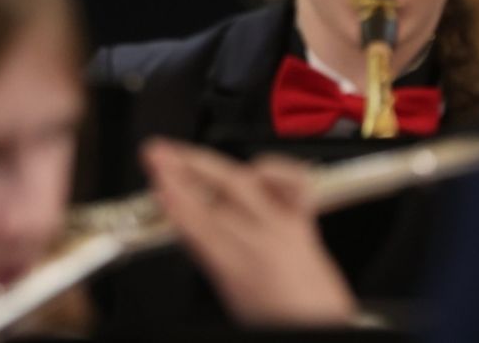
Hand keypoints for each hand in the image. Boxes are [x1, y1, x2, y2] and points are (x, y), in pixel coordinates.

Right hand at [142, 138, 356, 327]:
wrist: (321, 325)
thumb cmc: (276, 318)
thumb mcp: (228, 292)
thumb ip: (206, 254)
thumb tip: (182, 223)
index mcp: (238, 271)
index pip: (199, 224)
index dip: (175, 199)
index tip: (157, 182)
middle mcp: (264, 244)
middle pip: (217, 198)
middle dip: (182, 171)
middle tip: (157, 153)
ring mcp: (286, 228)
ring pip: (245, 185)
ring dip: (211, 164)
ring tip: (187, 153)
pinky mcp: (305, 221)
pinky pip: (293, 183)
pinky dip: (273, 168)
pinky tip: (254, 165)